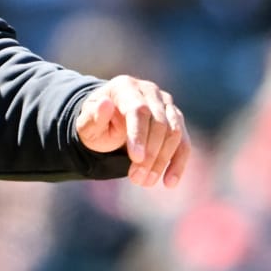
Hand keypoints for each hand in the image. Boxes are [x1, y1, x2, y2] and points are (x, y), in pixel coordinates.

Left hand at [75, 75, 189, 188]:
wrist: (109, 122)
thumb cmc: (97, 123)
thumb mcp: (87, 124)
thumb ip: (93, 117)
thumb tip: (105, 104)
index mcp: (125, 87)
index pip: (138, 110)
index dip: (139, 135)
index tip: (136, 158)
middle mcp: (149, 91)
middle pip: (159, 123)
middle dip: (150, 154)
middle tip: (137, 179)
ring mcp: (166, 104)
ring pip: (174, 133)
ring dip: (162, 161)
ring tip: (145, 182)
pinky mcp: (176, 120)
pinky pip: (184, 142)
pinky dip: (178, 163)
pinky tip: (169, 182)